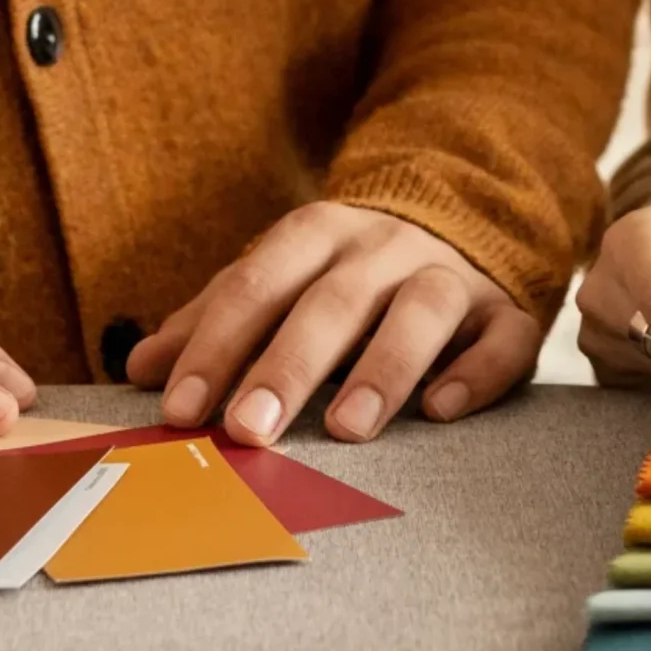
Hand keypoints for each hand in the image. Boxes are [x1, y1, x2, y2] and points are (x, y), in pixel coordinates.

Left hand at [125, 201, 541, 444]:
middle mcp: (386, 247)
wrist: (466, 221)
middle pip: (334, 299)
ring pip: (422, 309)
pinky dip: (474, 373)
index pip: (258, 282)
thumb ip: (217, 319)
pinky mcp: (509, 312)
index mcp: (320, 234)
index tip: (181, 408)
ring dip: (384, 365)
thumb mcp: (282, 278)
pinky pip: (502, 338)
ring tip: (348, 428)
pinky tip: (441, 411)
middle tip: (250, 429)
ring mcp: (452, 276)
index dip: (217, 344)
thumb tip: (141, 369)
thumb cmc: (352, 272)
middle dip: (289, 364)